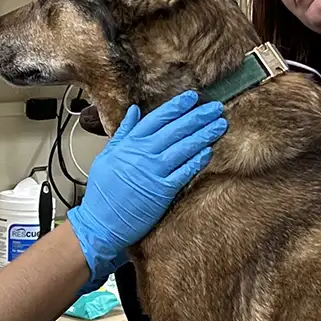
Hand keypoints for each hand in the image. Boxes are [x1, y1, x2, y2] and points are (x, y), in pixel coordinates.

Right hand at [67, 91, 226, 279]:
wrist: (100, 222)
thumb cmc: (102, 193)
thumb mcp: (106, 156)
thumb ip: (123, 133)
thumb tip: (134, 111)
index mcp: (130, 144)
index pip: (158, 118)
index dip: (177, 106)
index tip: (192, 97)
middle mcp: (143, 154)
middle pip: (176, 129)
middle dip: (198, 116)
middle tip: (216, 108)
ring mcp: (154, 172)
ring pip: (184, 147)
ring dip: (204, 135)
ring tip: (220, 124)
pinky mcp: (162, 191)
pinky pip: (184, 172)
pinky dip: (197, 161)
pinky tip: (209, 152)